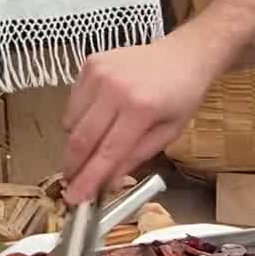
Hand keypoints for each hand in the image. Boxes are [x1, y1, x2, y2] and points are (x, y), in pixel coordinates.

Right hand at [63, 37, 211, 202]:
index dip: (89, 180)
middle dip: (73, 167)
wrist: (183, 55)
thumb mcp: (168, 133)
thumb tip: (107, 183)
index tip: (74, 199)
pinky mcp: (90, 64)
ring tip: (90, 150)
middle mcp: (115, 88)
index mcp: (141, 108)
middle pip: (82, 139)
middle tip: (72, 183)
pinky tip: (95, 121)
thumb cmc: (181, 96)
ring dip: (75, 144)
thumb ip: (135, 157)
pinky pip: (72, 102)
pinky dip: (77, 120)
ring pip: (71, 122)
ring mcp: (99, 73)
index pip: (107, 153)